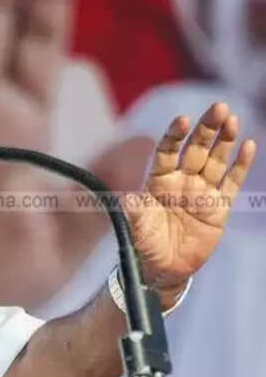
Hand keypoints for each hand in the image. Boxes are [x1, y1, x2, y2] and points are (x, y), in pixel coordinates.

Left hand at [127, 103, 256, 307]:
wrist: (163, 269)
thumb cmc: (144, 245)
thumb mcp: (136, 228)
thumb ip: (135, 212)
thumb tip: (128, 198)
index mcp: (158, 181)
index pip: (167, 151)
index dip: (175, 136)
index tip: (183, 119)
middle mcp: (181, 182)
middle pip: (196, 149)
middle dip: (206, 129)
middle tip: (219, 107)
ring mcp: (201, 192)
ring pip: (216, 160)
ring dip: (225, 141)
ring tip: (233, 120)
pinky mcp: (219, 207)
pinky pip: (231, 182)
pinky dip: (240, 165)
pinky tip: (249, 146)